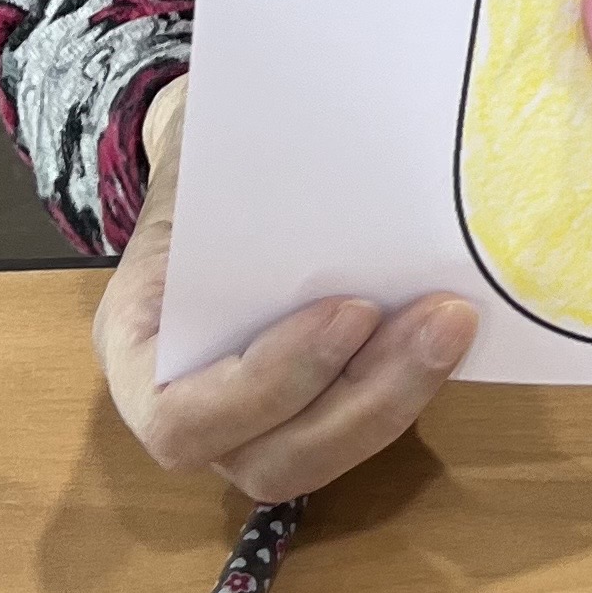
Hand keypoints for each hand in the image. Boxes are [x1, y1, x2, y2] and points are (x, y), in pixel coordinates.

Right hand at [91, 76, 481, 497]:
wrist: (213, 152)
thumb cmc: (204, 151)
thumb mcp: (197, 146)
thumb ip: (235, 161)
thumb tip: (308, 131)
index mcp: (136, 346)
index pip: (179, 419)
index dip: (270, 382)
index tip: (353, 309)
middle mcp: (188, 404)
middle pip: (268, 461)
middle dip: (362, 401)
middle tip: (440, 320)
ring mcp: (249, 420)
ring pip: (320, 457)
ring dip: (398, 398)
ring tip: (454, 323)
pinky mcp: (312, 404)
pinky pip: (354, 424)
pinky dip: (408, 384)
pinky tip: (455, 326)